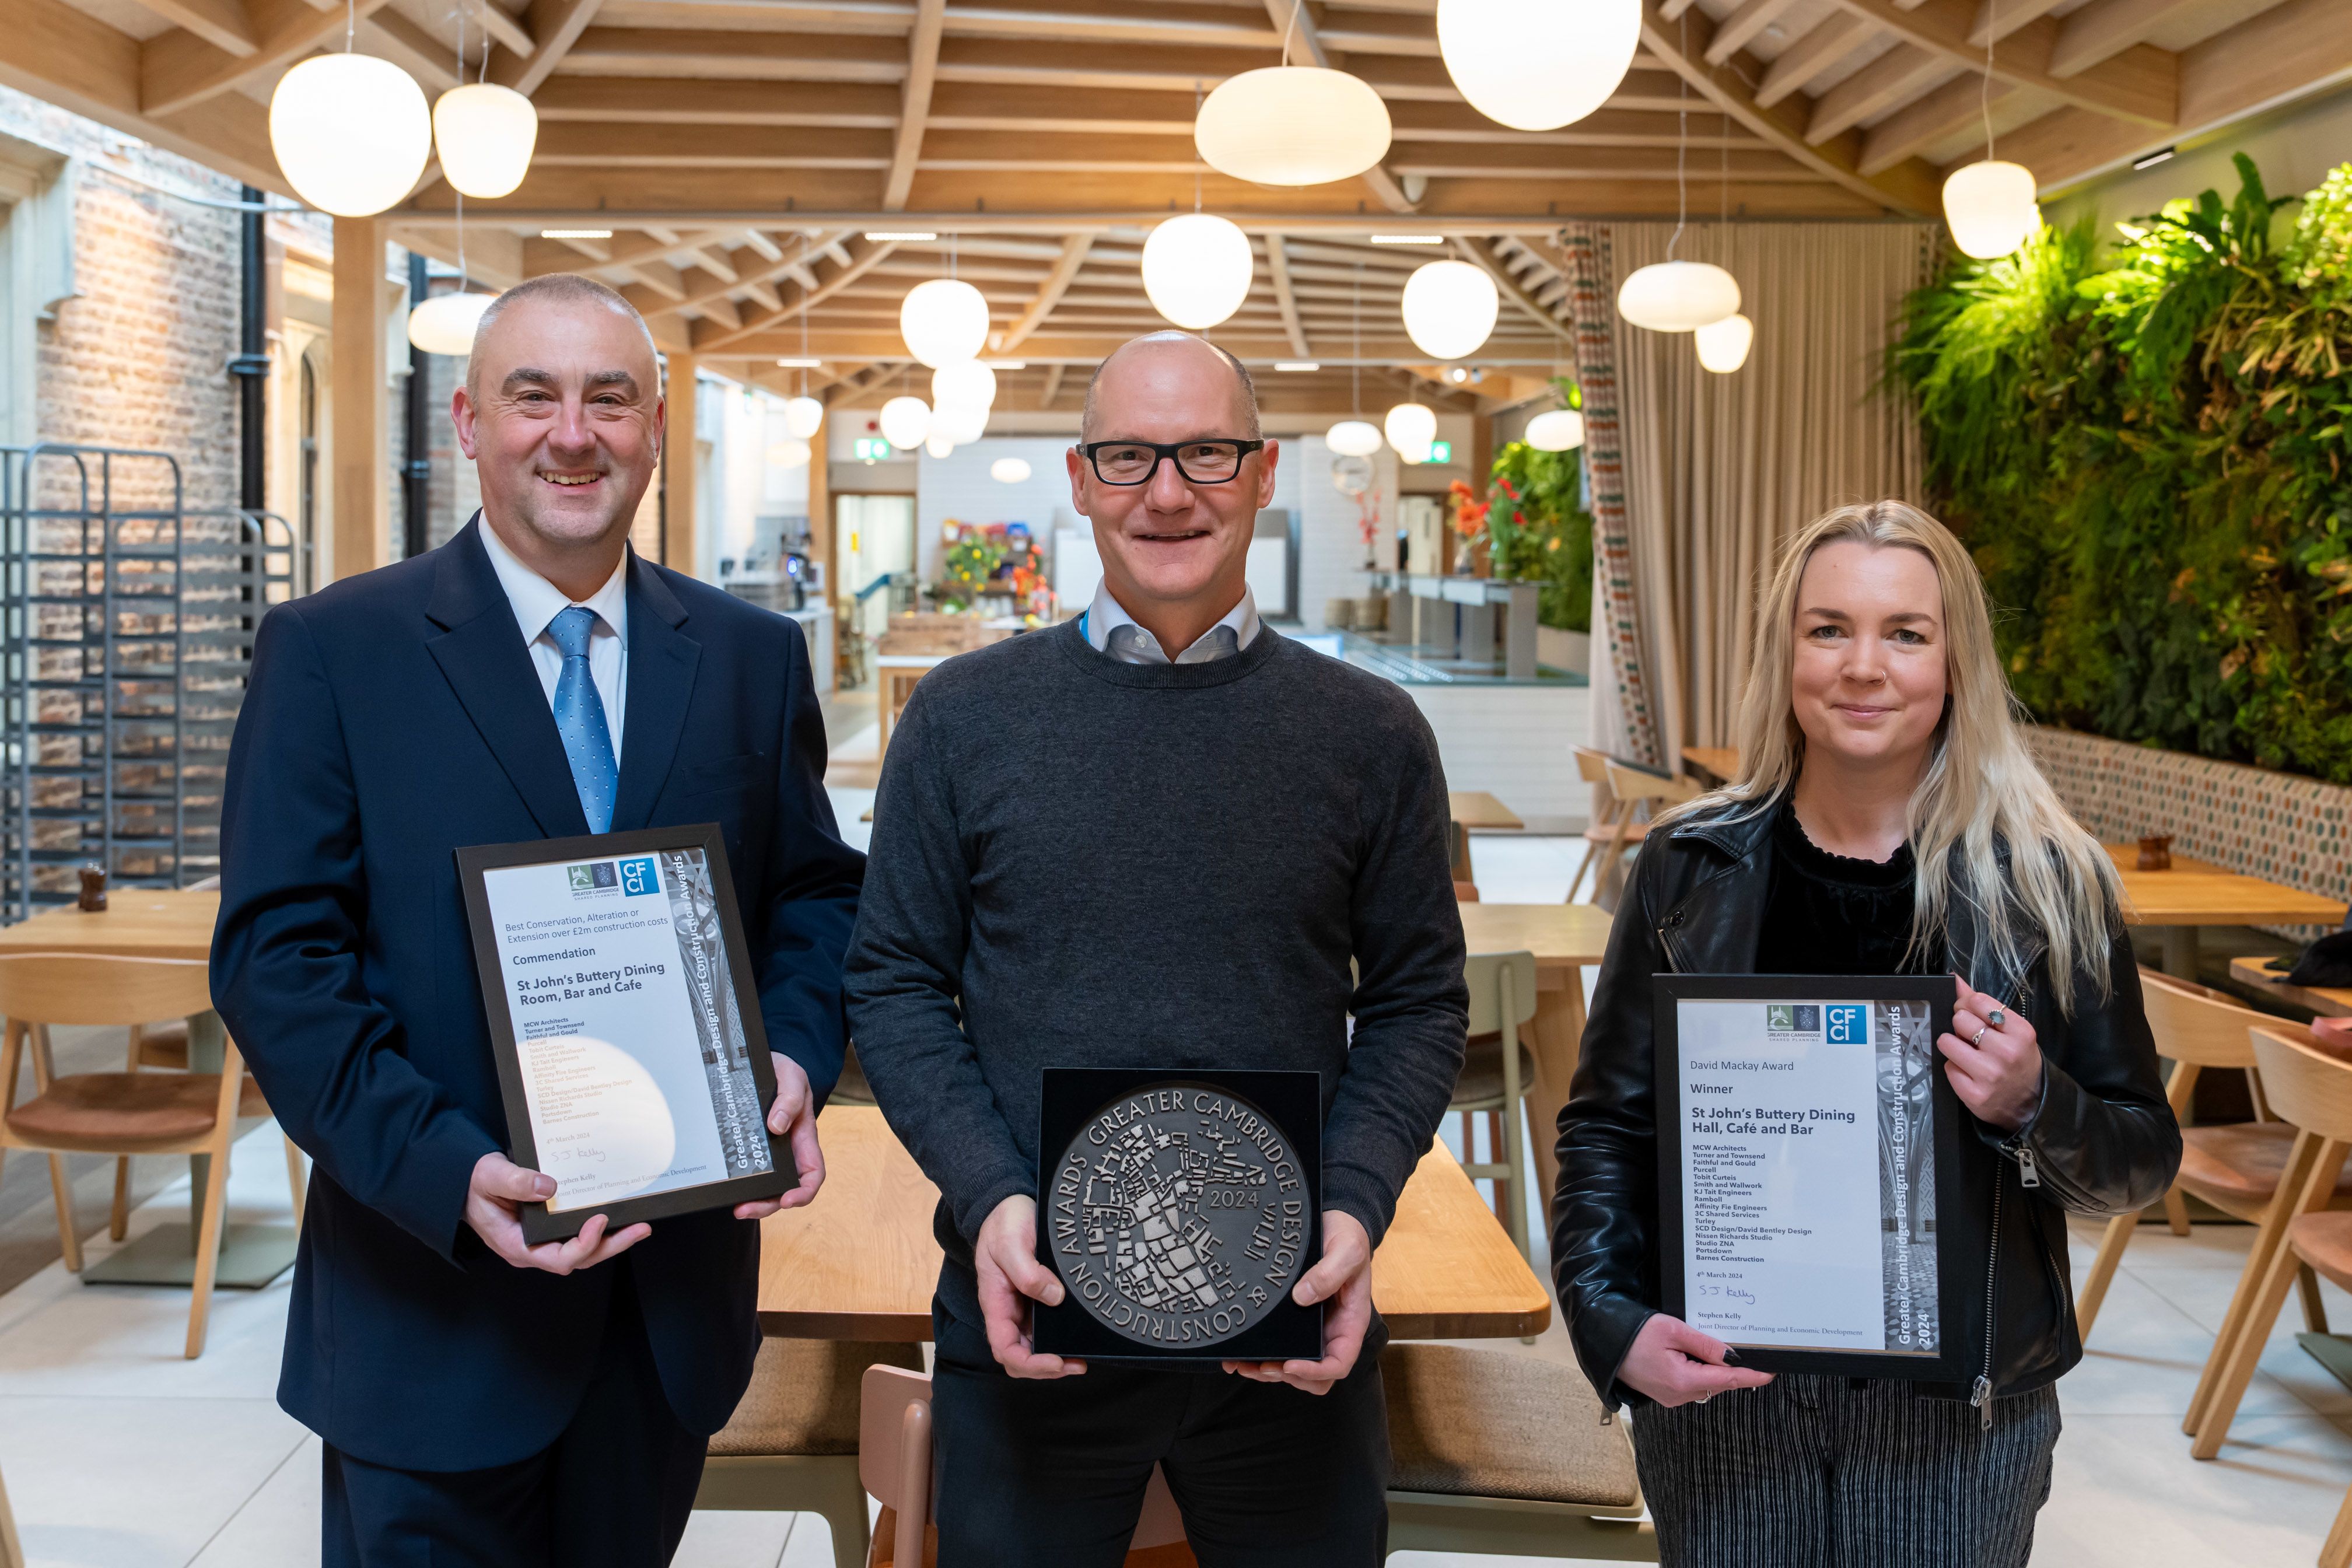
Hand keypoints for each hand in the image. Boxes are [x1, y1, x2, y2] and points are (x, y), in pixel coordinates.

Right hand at [464, 1151, 649, 1273]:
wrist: (469, 1185)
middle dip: (611, 1245)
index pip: (557, 1258)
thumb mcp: (489, 1177)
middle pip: (579, 1259)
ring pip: (584, 1251)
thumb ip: (514, 1181)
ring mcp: (544, 1242)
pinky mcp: (552, 1230)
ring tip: (639, 1225)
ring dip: (612, 1240)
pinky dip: (601, 1230)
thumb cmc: (476, 1185)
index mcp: (517, 1245)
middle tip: (639, 1228)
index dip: (582, 1244)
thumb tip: (548, 1186)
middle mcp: (534, 1250)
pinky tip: (619, 1216)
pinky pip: (580, 1235)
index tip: (598, 1219)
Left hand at [734, 1053, 825, 1219]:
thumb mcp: (792, 1077)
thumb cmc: (784, 1071)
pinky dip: (740, 1184)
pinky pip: (747, 1171)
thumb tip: (777, 1127)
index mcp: (803, 1137)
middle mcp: (787, 1149)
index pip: (813, 1173)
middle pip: (785, 1188)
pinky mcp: (749, 1147)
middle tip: (745, 1209)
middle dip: (768, 1204)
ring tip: (736, 1207)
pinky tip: (727, 1188)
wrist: (763, 1062)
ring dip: (753, 1200)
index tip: (787, 1199)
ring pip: (765, 1185)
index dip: (803, 1191)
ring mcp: (768, 1151)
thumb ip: (790, 1099)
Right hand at [976, 1195, 1084, 1378]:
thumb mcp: (1011, 1243)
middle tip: (1078, 1364)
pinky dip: (1061, 1339)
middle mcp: (1009, 1311)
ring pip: (1035, 1346)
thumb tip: (1054, 1298)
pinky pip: (1046, 1328)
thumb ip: (1028, 1272)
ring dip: (1056, 1358)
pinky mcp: (1037, 1297)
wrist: (1008, 1204)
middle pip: (1021, 1356)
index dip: (1030, 1363)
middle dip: (1047, 1368)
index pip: (1005, 1349)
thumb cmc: (1004, 1223)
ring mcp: (1023, 1307)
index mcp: (996, 1303)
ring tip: (1083, 1357)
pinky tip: (1079, 1337)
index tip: (1056, 1361)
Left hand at [1223, 1210, 1371, 1395]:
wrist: (1334, 1222)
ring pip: (1292, 1367)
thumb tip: (1302, 1297)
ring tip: (1242, 1365)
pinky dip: (1258, 1356)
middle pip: (1314, 1375)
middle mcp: (1330, 1331)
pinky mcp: (1291, 1320)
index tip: (1290, 1365)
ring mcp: (1310, 1329)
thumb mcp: (1346, 1250)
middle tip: (1261, 1366)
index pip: (1339, 1363)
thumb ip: (1329, 1273)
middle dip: (1286, 1376)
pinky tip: (1238, 1355)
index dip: (1315, 1372)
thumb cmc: (1347, 1237)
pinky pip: (1277, 1346)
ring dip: (1267, 1371)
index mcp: (1350, 1322)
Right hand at [1617, 1313, 1774, 1407]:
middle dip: (1736, 1370)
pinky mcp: (1666, 1394)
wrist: (1604, 1342)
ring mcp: (1672, 1398)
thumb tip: (1732, 1356)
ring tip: (1725, 1352)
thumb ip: (1705, 1344)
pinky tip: (1703, 1358)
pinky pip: (1694, 1385)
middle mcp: (1679, 1395)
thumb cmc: (1634, 1333)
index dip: (1752, 1376)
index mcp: (1682, 1380)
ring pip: (1708, 1385)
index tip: (1771, 1372)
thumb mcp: (1673, 1330)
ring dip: (1718, 1371)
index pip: (1728, 1379)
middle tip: (1752, 1353)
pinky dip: (1704, 1373)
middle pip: (1720, 1384)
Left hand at [1939, 975, 2043, 1131]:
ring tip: (1967, 1053)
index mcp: (2021, 1032)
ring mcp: (1990, 1075)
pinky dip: (1954, 1068)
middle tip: (1970, 1036)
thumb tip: (1954, 979)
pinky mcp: (1974, 1094)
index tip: (1970, 1013)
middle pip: (1960, 1020)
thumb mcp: (2012, 1031)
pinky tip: (1969, 1073)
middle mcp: (2007, 1052)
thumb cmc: (2018, 1061)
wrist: (2031, 1104)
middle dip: (1960, 1026)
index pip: (1979, 1001)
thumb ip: (1983, 1004)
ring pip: (1947, 1042)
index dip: (1967, 1005)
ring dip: (1953, 1046)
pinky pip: (1947, 1067)